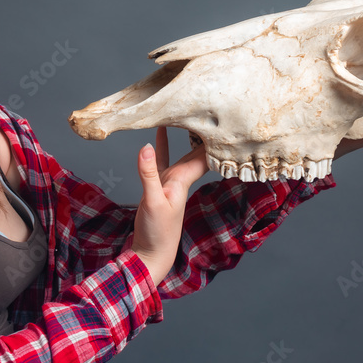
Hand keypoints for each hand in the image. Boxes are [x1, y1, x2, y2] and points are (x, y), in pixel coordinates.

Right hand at [130, 127, 208, 285]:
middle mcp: (180, 178)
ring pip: (180, 152)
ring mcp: (170, 182)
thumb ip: (148, 174)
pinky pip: (161, 160)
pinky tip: (157, 135)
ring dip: (182, 136)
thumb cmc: (157, 232)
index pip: (203, 153)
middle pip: (196, 150)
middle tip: (207, 108)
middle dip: (201, 131)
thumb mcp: (151, 202)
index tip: (218, 113)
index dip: (211, 135)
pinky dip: (160, 147)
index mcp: (183, 180)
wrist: (151, 254)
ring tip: (184, 114)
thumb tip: (145, 146)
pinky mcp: (158, 186)